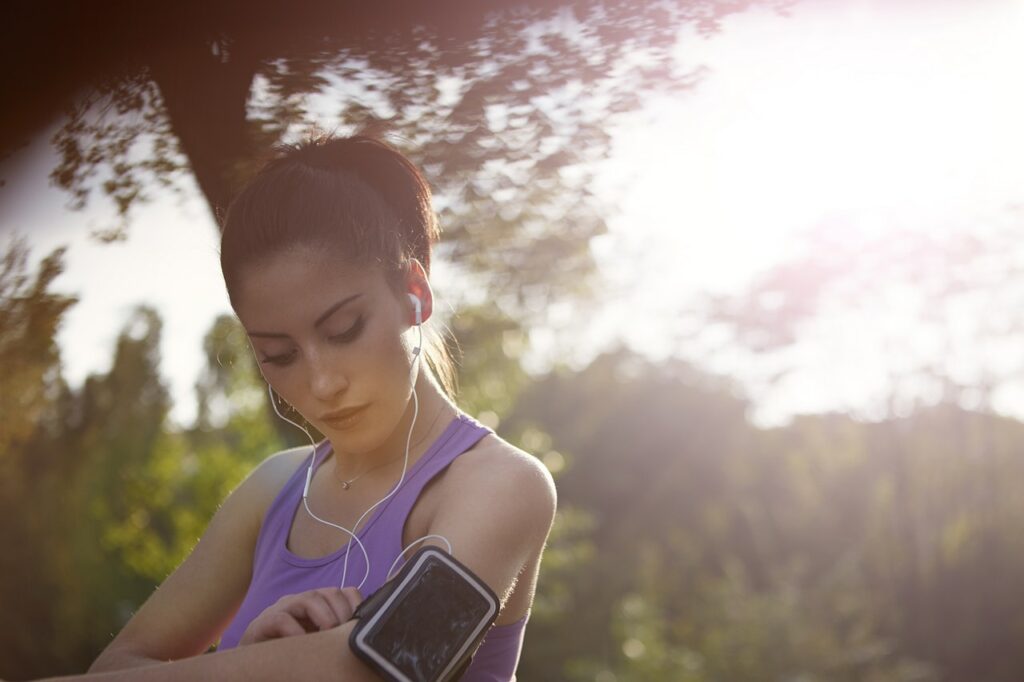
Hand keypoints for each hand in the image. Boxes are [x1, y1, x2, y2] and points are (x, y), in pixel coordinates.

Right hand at [239, 587, 361, 645]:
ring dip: (324, 617)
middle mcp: (301, 601)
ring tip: (328, 637)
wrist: (251, 663)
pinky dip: (295, 631)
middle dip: (343, 612)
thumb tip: (361, 639)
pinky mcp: (262, 623)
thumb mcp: (318, 642)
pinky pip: (282, 619)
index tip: (363, 625)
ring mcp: (282, 608)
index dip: (356, 604)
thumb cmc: (289, 652)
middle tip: (345, 636)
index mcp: (318, 604)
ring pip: (309, 598)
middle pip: (330, 592)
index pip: (345, 592)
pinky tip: (303, 644)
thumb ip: (335, 635)